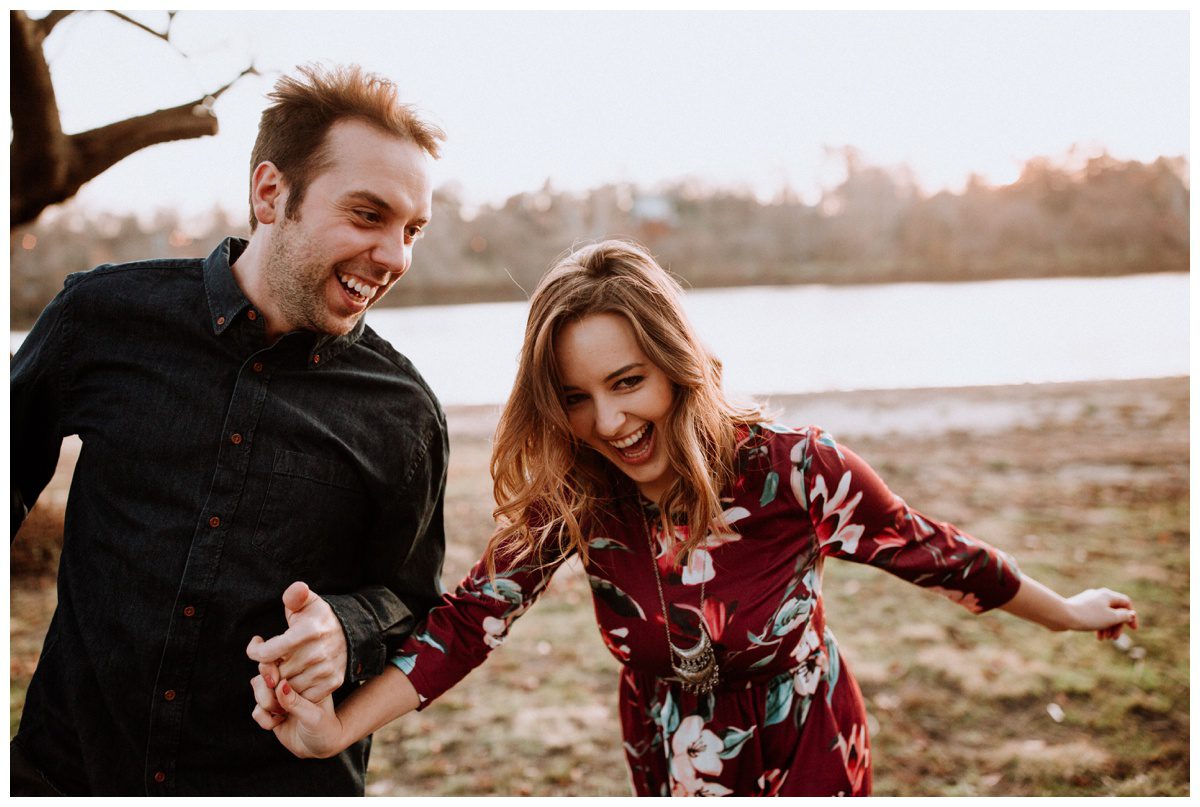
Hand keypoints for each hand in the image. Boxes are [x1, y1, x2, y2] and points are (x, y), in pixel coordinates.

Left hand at [246, 581, 347, 700]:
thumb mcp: (307, 601)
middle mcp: (317, 653)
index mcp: (308, 631)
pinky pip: (303, 696)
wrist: (352, 632)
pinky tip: (294, 677)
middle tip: (271, 658)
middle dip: (267, 666)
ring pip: (286, 687)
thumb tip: (297, 589)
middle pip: (275, 673)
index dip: (255, 650)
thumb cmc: (319, 617)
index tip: (257, 643)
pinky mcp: (332, 683)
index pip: (267, 653)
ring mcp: (326, 670)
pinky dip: (295, 691)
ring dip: (280, 680)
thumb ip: (296, 594)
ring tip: (281, 667)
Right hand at [251, 674, 344, 758]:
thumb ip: (295, 702)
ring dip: (266, 704)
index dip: (271, 667)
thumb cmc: (324, 727)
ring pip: (257, 690)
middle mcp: (289, 681)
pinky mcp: (270, 711)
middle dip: (266, 690)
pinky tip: (278, 723)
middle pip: (264, 673)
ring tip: (283, 714)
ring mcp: (278, 695)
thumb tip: (280, 685)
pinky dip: (264, 719)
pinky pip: (256, 711)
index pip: (282, 660)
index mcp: (304, 675)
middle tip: (279, 706)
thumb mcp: (313, 715)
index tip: (274, 681)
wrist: (320, 746)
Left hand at [1065, 587, 1137, 639]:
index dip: (1131, 615)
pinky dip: (1098, 626)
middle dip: (1117, 625)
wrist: (1062, 615)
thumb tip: (1130, 614)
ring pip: (1104, 615)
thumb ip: (1123, 616)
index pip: (1125, 602)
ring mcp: (1088, 601)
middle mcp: (1098, 595)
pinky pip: (1094, 616)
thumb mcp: (1110, 618)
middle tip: (1114, 638)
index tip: (1133, 629)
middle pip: (1115, 610)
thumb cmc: (1088, 616)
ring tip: (1104, 639)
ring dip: (1108, 628)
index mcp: (1107, 594)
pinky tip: (1097, 636)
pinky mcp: (1080, 608)